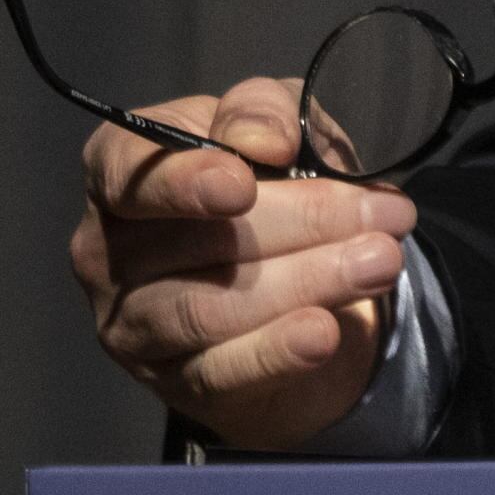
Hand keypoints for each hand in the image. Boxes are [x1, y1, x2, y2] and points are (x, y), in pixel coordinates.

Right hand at [67, 75, 413, 449]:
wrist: (295, 288)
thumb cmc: (272, 188)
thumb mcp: (278, 127)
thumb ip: (265, 112)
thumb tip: (265, 141)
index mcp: (118, 170)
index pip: (124, 168)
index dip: (182, 179)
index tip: (243, 185)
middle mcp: (107, 249)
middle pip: (192, 239)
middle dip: (300, 223)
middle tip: (386, 218)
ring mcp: (131, 324)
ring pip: (208, 308)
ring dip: (305, 283)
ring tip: (380, 264)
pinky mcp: (172, 381)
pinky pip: (220, 370)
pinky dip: (276, 351)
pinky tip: (324, 333)